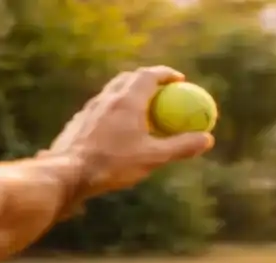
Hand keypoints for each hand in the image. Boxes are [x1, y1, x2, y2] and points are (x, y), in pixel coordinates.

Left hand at [49, 66, 213, 199]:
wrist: (68, 174)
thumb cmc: (112, 164)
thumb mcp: (153, 158)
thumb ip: (180, 146)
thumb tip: (207, 139)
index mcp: (127, 100)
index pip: (149, 74)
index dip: (166, 74)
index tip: (180, 80)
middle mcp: (107, 98)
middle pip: (129, 78)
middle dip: (147, 80)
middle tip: (162, 91)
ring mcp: (90, 108)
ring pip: (113, 92)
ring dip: (130, 95)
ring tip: (142, 111)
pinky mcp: (79, 122)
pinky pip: (101, 109)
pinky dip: (115, 111)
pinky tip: (118, 130)